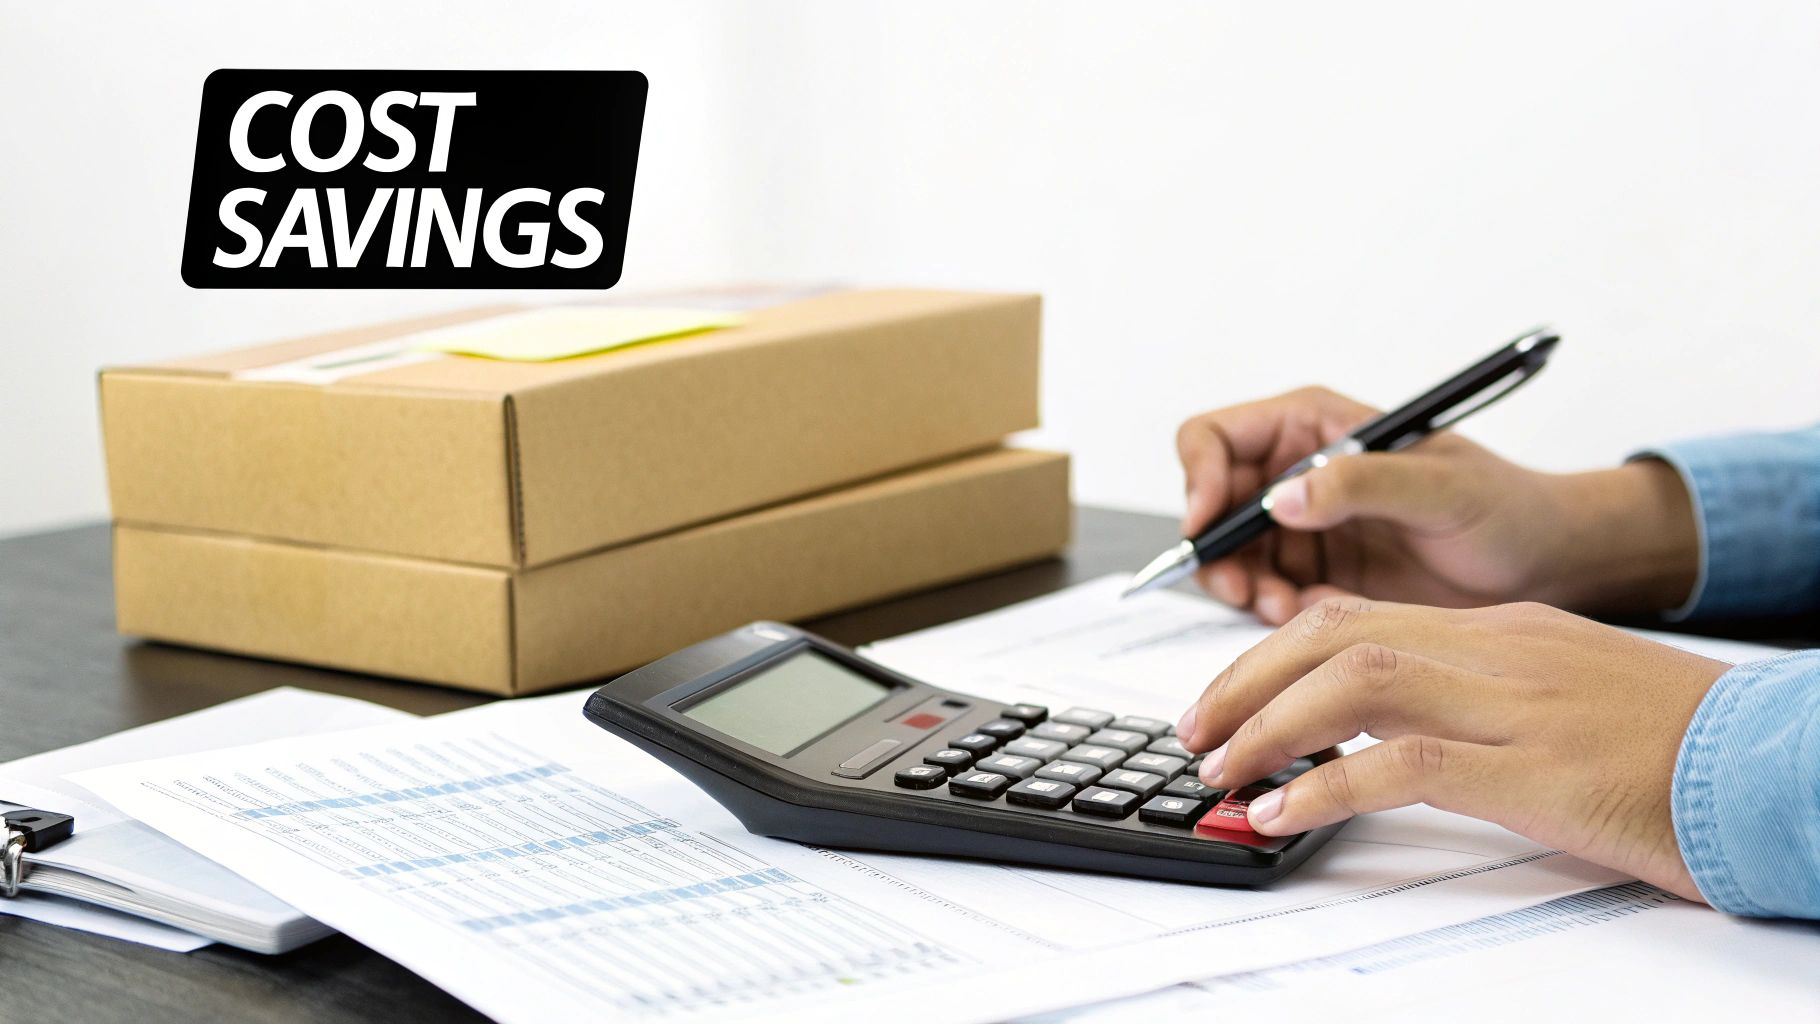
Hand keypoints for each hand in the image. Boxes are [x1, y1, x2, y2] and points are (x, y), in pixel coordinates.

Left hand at [1174, 597, 1729, 900]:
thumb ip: (1475, 693)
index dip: (1272, 655)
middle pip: (1332, 635)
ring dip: (1267, 725)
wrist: (1765, 760)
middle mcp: (1493, 650)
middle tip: (1195, 735)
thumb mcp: (1558, 693)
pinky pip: (1402, 763)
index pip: (1355, 615)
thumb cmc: (1667, 741)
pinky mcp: (1530, 767)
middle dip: (1244, 682)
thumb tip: (1383, 732)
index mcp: (1496, 631)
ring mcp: (1511, 703)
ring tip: (1220, 774)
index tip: (1227, 699)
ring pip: (1352, 680)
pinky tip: (1281, 811)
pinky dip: (1326, 785)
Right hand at [1175, 387, 1698, 623]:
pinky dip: (1276, 616)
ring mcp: (1303, 531)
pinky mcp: (1316, 579)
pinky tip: (1317, 619)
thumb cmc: (1505, 507)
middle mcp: (1297, 475)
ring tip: (1290, 612)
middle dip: (1219, 552)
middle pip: (1210, 507)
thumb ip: (1361, 482)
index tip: (1208, 524)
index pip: (1215, 438)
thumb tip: (1284, 496)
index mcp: (1314, 428)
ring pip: (1230, 559)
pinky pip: (1265, 598)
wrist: (1543, 566)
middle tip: (1248, 590)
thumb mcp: (1440, 487)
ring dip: (1247, 589)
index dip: (1198, 478)